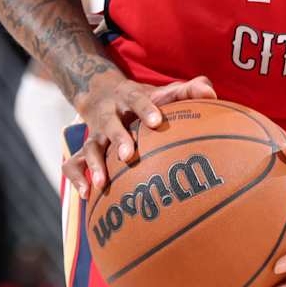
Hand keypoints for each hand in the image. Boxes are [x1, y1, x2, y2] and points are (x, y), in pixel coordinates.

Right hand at [66, 73, 216, 195]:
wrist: (99, 92)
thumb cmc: (143, 100)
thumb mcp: (161, 91)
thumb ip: (187, 91)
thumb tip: (212, 94)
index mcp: (130, 97)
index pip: (139, 100)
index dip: (147, 110)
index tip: (156, 122)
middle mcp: (111, 114)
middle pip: (111, 123)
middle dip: (118, 138)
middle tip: (128, 155)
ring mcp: (96, 132)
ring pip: (90, 146)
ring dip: (94, 164)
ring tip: (101, 184)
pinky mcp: (86, 148)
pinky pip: (73, 163)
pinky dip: (77, 178)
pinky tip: (87, 195)